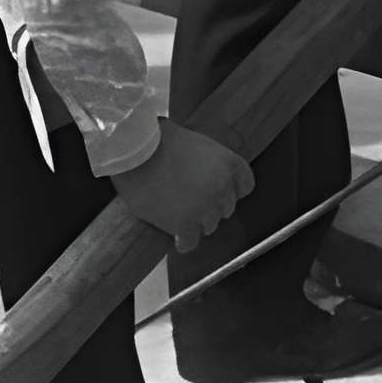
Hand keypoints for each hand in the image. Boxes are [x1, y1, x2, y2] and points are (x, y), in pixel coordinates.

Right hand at [113, 121, 254, 250]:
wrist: (135, 149)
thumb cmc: (160, 140)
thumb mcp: (198, 144)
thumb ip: (211, 164)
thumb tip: (208, 179)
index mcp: (229, 164)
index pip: (245, 186)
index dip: (230, 191)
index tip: (217, 193)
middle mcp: (223, 188)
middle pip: (225, 209)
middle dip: (210, 206)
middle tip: (189, 200)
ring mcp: (205, 208)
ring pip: (209, 226)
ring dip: (195, 222)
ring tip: (177, 213)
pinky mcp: (185, 224)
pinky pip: (190, 242)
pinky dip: (184, 241)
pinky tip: (177, 238)